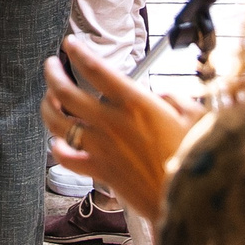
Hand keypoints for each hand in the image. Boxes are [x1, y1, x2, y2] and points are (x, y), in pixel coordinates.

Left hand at [41, 36, 205, 226]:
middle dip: (53, 74)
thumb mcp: (196, 116)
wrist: (190, 201)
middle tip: (51, 64)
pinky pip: (68, 158)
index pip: (97, 70)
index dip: (79, 53)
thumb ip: (175, 99)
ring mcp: (103, 148)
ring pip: (58, 123)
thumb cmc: (197, 158)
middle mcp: (113, 123)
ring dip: (48, 106)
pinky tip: (57, 142)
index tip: (70, 43)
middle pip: (66, 93)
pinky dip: (59, 149)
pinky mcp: (101, 171)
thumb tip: (161, 98)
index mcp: (136, 104)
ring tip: (49, 97)